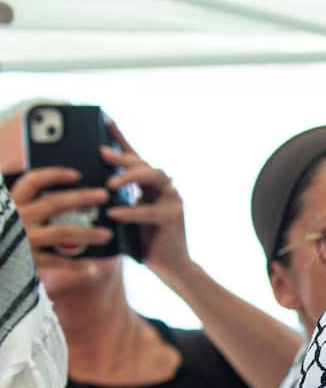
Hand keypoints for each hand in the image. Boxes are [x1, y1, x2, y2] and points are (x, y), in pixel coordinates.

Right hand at [9, 166, 114, 274]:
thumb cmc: (5, 233)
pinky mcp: (26, 259)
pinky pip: (57, 261)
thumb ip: (28, 206)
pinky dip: (75, 265)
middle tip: (104, 195)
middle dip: (82, 198)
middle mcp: (17, 218)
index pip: (32, 182)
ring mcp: (22, 238)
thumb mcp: (8, 215)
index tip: (76, 175)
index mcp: (11, 203)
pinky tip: (92, 267)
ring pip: (62, 232)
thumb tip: (66, 198)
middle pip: (54, 203)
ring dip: (88, 233)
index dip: (54, 175)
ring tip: (107, 234)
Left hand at [99, 121, 190, 278]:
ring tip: (110, 184)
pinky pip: (150, 211)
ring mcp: (172, 201)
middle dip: (123, 157)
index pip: (135, 157)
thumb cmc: (144, 241)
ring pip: (154, 177)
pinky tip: (114, 213)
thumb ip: (116, 201)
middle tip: (102, 154)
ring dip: (130, 177)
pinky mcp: (172, 218)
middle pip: (145, 162)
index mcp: (151, 186)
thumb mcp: (126, 216)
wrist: (171, 266)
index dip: (121, 139)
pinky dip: (130, 212)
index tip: (106, 120)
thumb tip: (89, 188)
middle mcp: (164, 188)